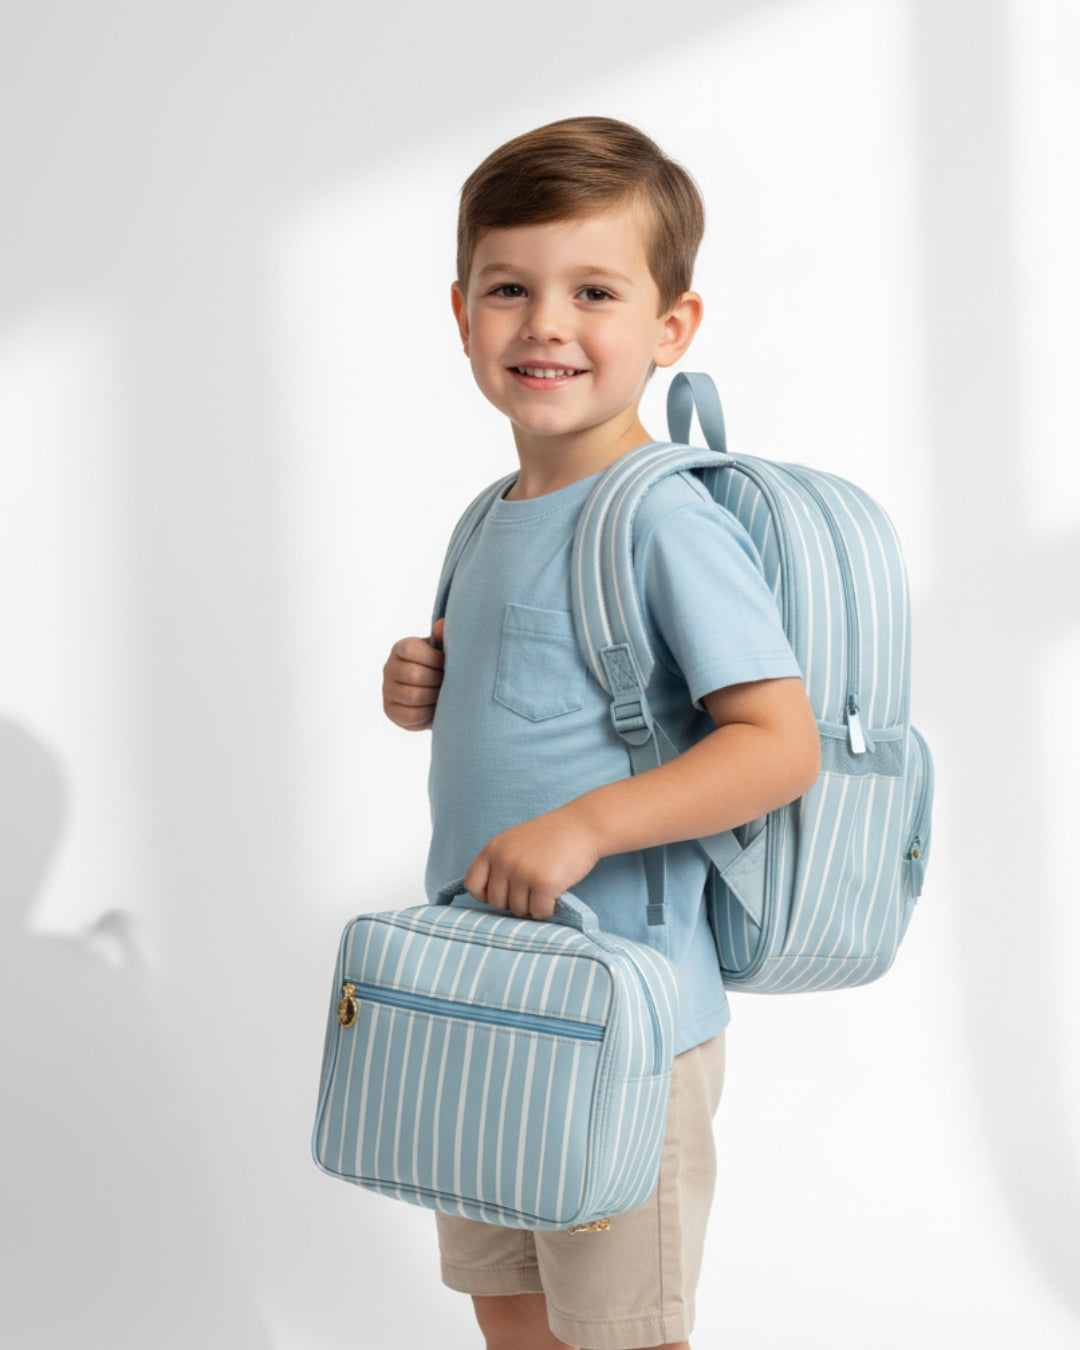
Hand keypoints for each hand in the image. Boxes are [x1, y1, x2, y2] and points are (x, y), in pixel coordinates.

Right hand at [382, 617, 444, 729]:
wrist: (439, 695)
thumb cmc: (441, 668)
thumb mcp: (444, 650)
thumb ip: (444, 637)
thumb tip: (441, 626)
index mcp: (400, 648)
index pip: (410, 650)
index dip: (433, 658)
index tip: (447, 663)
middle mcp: (389, 668)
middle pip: (413, 675)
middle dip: (437, 680)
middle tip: (450, 682)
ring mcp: (387, 690)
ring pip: (413, 696)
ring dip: (435, 697)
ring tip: (445, 694)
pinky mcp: (390, 710)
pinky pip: (410, 715)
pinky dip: (428, 713)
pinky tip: (435, 708)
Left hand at [463, 802, 600, 920]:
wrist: (583, 825)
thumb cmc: (552, 837)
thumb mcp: (516, 842)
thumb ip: (500, 863)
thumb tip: (490, 899)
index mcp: (493, 849)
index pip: (472, 884)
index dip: (486, 895)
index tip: (504, 893)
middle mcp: (504, 860)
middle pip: (497, 903)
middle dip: (515, 902)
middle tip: (533, 890)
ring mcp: (523, 872)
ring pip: (519, 910)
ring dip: (533, 906)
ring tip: (546, 888)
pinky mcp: (544, 883)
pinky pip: (539, 913)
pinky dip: (548, 910)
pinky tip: (556, 894)